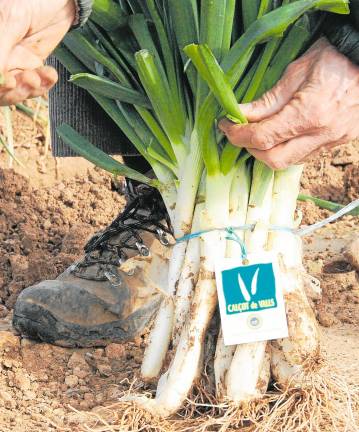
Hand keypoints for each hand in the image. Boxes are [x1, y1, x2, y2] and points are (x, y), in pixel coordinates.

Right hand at [0, 0, 75, 104]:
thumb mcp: (12, 18)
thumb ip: (0, 46)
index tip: (9, 82)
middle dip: (13, 91)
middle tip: (29, 80)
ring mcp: (12, 63)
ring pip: (15, 92)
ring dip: (28, 89)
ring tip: (39, 77)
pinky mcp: (31, 68)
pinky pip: (34, 86)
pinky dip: (43, 85)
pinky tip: (49, 74)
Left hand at [219, 38, 358, 169]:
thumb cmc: (332, 58)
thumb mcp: (295, 72)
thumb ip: (267, 100)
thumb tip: (239, 115)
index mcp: (309, 113)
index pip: (262, 138)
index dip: (237, 135)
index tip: (226, 126)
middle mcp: (321, 135)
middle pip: (274, 160)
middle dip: (251, 149)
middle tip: (241, 132)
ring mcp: (332, 142)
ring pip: (289, 162)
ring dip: (268, 152)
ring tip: (260, 133)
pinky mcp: (337, 143)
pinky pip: (303, 156)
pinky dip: (286, 149)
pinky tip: (281, 134)